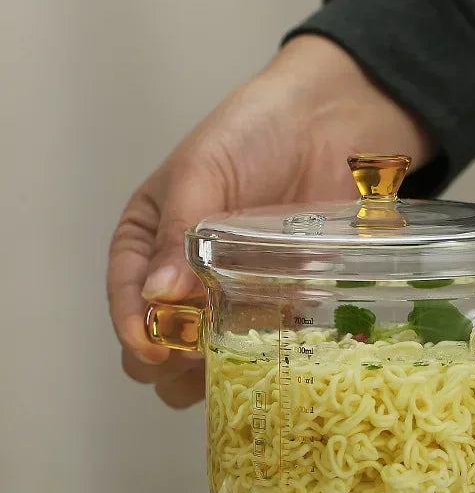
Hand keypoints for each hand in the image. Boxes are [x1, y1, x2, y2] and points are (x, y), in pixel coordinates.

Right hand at [108, 35, 433, 407]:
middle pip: (161, 337)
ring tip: (228, 365)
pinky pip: (262, 345)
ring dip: (211, 371)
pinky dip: (259, 360)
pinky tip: (268, 364)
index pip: (126, 293)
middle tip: (193, 355)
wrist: (331, 121)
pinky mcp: (280, 300)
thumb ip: (178, 234)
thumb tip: (157, 299)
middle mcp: (185, 272)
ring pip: (207, 355)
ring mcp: (233, 291)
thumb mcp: (201, 171)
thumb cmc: (254, 132)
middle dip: (168, 357)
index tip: (154, 347)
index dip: (134, 326)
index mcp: (150, 238)